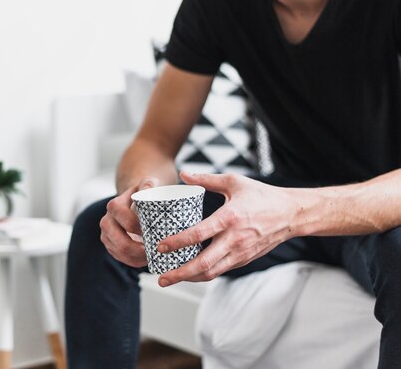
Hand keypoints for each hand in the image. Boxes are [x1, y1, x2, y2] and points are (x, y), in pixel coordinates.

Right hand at [100, 177, 159, 266]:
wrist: (135, 202)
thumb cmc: (144, 194)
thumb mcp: (147, 185)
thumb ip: (148, 183)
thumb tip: (148, 188)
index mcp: (114, 206)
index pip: (125, 219)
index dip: (140, 227)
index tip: (155, 230)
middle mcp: (106, 221)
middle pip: (120, 241)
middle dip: (139, 248)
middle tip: (155, 249)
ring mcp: (106, 236)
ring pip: (120, 253)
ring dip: (138, 257)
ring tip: (152, 255)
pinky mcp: (110, 246)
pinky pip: (121, 259)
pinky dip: (135, 261)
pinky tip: (146, 259)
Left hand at [157, 172, 298, 285]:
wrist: (291, 214)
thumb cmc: (261, 196)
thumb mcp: (234, 182)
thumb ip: (206, 179)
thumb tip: (183, 174)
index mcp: (229, 218)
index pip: (199, 234)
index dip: (177, 242)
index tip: (160, 246)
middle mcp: (234, 239)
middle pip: (203, 263)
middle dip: (179, 273)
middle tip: (161, 277)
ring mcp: (240, 253)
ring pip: (211, 273)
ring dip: (189, 278)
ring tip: (170, 278)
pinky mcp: (243, 260)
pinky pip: (220, 271)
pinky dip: (203, 274)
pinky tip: (189, 272)